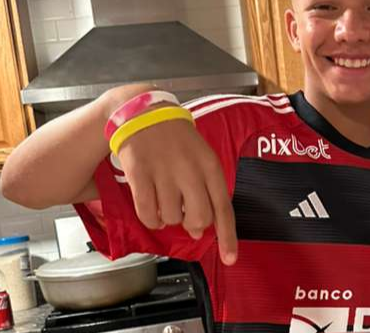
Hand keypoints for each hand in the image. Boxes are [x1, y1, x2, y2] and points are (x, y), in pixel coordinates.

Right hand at [115, 114, 237, 265]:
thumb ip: (205, 193)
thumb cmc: (177, 139)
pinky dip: (149, 218)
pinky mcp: (140, 173)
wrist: (144, 112)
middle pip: (198, 218)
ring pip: (171, 219)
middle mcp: (190, 169)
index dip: (227, 237)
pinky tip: (150, 204)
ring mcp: (164, 171)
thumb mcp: (201, 158)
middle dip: (192, 224)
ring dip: (167, 218)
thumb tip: (199, 231)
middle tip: (184, 214)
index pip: (223, 208)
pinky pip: (147, 214)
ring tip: (164, 197)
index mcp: (210, 165)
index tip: (229, 259)